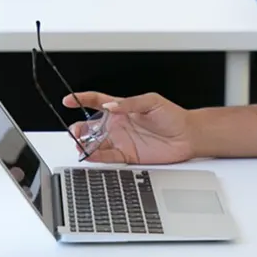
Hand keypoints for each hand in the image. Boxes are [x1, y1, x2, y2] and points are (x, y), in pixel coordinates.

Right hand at [63, 91, 193, 164]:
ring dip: (85, 144)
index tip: (69, 99)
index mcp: (122, 108)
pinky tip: (90, 154)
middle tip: (75, 132)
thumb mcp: (152, 102)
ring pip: (96, 142)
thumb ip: (130, 104)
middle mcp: (119, 124)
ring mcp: (121, 140)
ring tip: (79, 145)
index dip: (82, 99)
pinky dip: (97, 156)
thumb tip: (111, 105)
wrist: (187, 136)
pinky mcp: (127, 155)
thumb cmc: (172, 116)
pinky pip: (108, 156)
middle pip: (91, 126)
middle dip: (79, 128)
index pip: (98, 101)